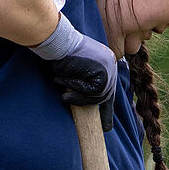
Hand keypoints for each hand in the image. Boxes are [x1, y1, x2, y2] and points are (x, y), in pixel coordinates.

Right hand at [29, 14, 116, 131]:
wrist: (57, 41)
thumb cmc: (60, 55)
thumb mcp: (75, 71)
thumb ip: (84, 84)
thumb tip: (86, 105)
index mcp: (106, 61)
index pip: (109, 88)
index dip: (108, 108)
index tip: (108, 126)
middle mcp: (111, 63)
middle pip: (107, 94)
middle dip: (105, 112)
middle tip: (106, 128)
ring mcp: (110, 67)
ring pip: (99, 95)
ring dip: (79, 97)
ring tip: (64, 95)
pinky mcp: (104, 71)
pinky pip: (93, 91)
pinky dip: (78, 90)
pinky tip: (66, 83)